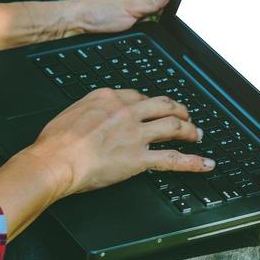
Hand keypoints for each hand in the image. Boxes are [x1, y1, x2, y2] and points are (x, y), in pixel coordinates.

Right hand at [24, 87, 213, 196]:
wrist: (54, 160)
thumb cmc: (54, 142)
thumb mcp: (70, 112)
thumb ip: (88, 111)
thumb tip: (92, 116)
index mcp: (107, 98)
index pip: (139, 95)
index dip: (151, 103)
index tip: (155, 108)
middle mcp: (125, 112)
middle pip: (163, 105)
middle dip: (179, 110)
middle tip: (186, 116)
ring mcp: (135, 134)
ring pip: (172, 126)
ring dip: (189, 130)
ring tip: (197, 135)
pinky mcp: (139, 158)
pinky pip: (173, 159)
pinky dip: (193, 162)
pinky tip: (205, 164)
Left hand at [63, 0, 174, 36]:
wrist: (70, 27)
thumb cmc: (96, 13)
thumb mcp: (130, 7)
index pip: (158, 5)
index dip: (166, 15)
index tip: (173, 23)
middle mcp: (127, 9)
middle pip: (149, 20)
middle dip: (153, 28)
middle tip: (151, 33)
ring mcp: (117, 21)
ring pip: (137, 32)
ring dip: (140, 38)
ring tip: (137, 41)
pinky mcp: (110, 33)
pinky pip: (126, 39)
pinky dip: (128, 43)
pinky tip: (126, 46)